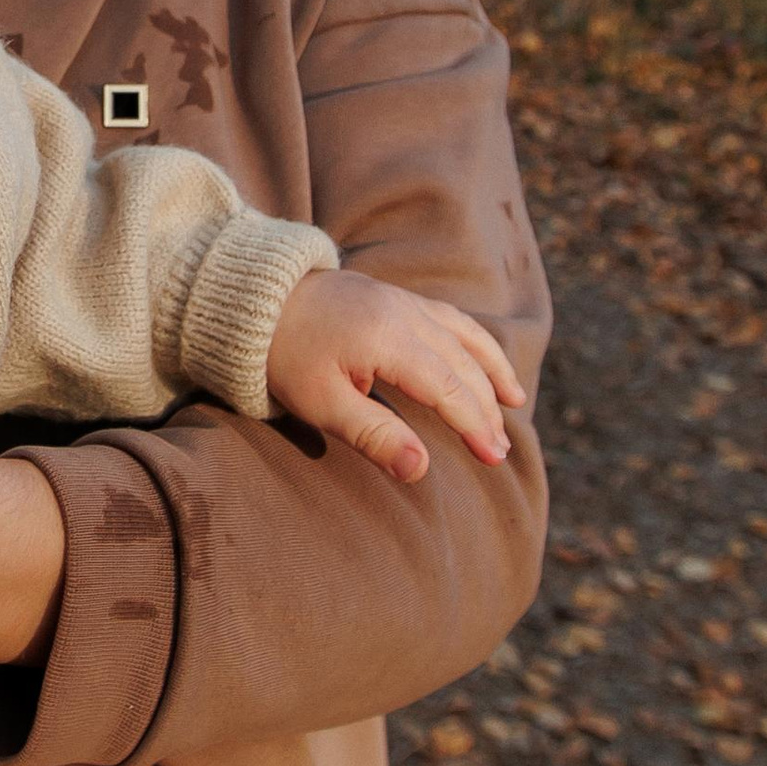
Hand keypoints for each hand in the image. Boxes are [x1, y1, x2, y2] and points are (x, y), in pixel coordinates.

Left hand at [266, 269, 525, 485]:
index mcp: (387, 339)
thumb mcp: (320, 403)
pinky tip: (482, 360)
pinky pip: (449, 318)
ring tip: (513, 402)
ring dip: (490, 371)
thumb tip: (420, 468)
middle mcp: (404, 313)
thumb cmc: (280, 354)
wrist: (252, 298)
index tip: (493, 457)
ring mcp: (401, 301)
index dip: (474, 423)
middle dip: (485, 408)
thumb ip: (373, 434)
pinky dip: (474, 341)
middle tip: (499, 451)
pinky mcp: (394, 297)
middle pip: (462, 363)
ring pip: (463, 336)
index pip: (448, 386)